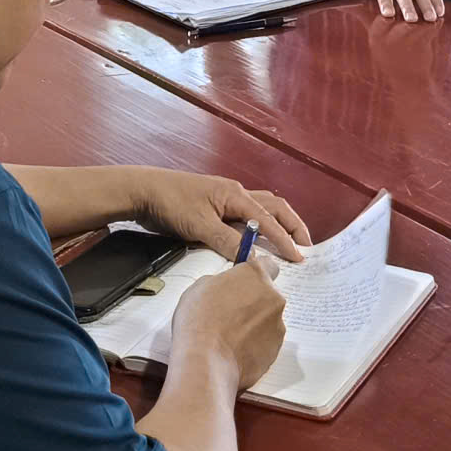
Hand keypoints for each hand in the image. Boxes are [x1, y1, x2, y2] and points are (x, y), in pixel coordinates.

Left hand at [131, 167, 308, 262]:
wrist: (144, 191)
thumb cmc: (171, 203)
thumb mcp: (200, 226)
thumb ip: (227, 241)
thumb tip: (252, 259)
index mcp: (235, 196)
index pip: (268, 220)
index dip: (285, 240)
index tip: (299, 258)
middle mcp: (235, 194)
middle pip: (274, 208)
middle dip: (292, 226)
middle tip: (306, 246)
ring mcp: (225, 200)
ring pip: (262, 209)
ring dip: (279, 223)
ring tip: (290, 240)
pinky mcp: (215, 208)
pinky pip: (246, 215)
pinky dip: (260, 226)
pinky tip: (259, 238)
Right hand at [169, 255, 286, 390]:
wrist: (205, 362)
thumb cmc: (199, 322)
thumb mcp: (200, 286)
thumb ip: (222, 282)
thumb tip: (226, 288)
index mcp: (255, 275)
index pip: (268, 265)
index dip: (255, 275)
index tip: (246, 282)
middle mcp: (273, 297)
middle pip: (267, 296)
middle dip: (253, 303)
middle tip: (230, 313)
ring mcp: (277, 325)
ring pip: (267, 320)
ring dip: (254, 325)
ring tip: (229, 336)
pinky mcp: (275, 350)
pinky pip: (266, 343)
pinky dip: (254, 345)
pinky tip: (234, 350)